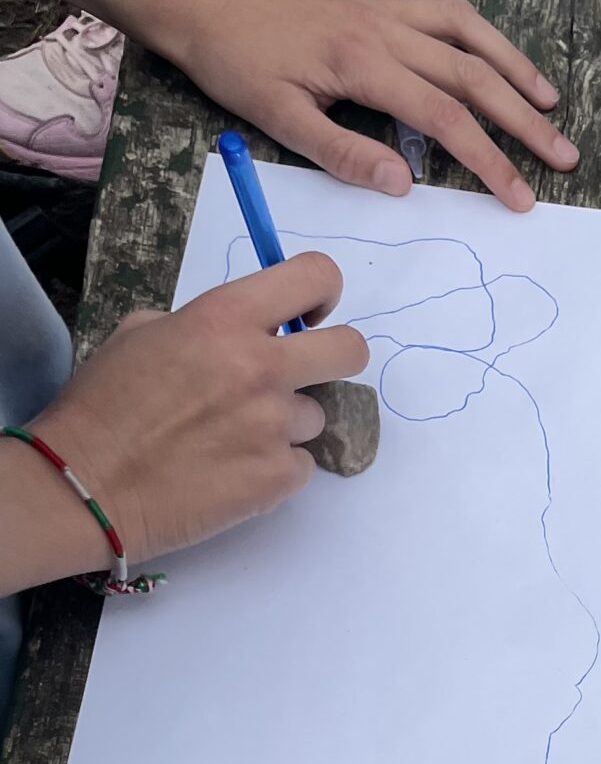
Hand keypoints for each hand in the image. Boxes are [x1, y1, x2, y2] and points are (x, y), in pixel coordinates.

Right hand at [28, 257, 364, 564]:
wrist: (87, 486)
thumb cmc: (102, 406)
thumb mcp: (141, 333)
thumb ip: (204, 325)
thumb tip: (241, 333)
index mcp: (225, 319)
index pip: (314, 277)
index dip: (323, 291)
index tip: (312, 312)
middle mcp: (261, 368)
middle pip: (351, 350)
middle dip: (335, 357)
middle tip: (304, 372)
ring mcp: (275, 426)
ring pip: (315, 416)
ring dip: (285, 424)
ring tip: (232, 436)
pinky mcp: (279, 479)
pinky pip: (300, 465)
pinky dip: (274, 468)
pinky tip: (231, 470)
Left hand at [144, 0, 576, 211]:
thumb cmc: (230, 61)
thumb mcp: (277, 117)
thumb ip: (343, 154)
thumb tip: (405, 185)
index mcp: (363, 62)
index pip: (446, 118)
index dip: (491, 160)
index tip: (522, 196)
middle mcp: (382, 25)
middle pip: (472, 73)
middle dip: (524, 118)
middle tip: (564, 155)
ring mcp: (378, 1)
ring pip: (465, 27)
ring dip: (512, 62)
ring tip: (546, 98)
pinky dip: (467, 14)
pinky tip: (485, 37)